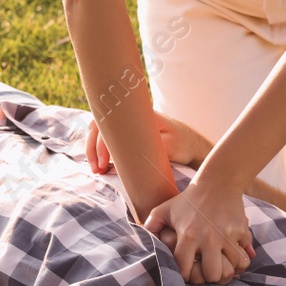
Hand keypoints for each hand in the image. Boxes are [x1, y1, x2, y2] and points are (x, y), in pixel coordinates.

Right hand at [86, 110, 212, 173]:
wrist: (192, 144)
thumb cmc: (183, 144)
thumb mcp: (169, 146)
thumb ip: (149, 147)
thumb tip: (125, 154)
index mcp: (139, 115)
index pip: (110, 122)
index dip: (102, 143)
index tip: (104, 163)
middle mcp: (130, 116)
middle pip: (100, 125)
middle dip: (93, 148)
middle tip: (97, 170)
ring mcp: (127, 123)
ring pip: (101, 131)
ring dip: (94, 149)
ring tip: (97, 170)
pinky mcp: (127, 133)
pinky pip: (108, 137)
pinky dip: (99, 149)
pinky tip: (100, 164)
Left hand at [144, 178, 254, 284]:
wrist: (217, 182)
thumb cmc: (188, 199)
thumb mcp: (164, 210)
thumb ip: (151, 227)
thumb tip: (143, 244)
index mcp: (188, 235)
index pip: (185, 270)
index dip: (185, 275)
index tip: (187, 270)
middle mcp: (208, 238)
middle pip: (212, 275)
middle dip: (208, 277)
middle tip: (206, 270)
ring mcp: (226, 236)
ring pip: (231, 270)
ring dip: (226, 271)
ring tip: (220, 266)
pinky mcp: (241, 232)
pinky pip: (244, 258)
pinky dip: (239, 262)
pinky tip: (232, 258)